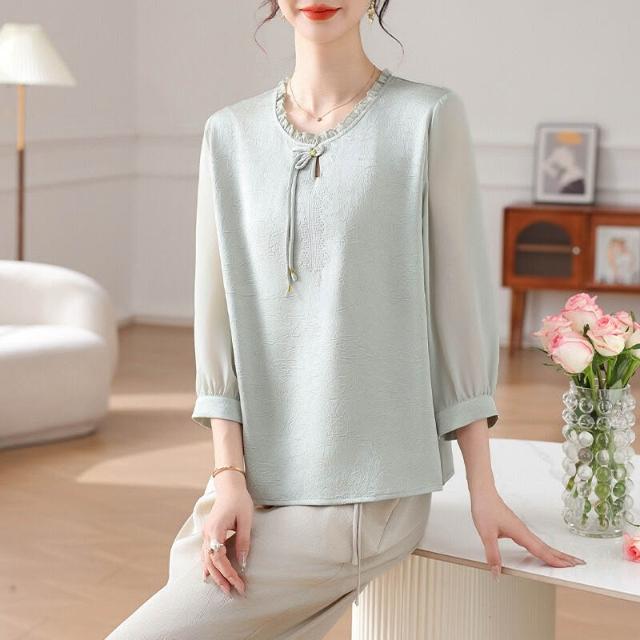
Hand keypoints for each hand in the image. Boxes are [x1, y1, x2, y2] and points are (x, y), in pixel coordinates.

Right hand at [201, 471, 253, 594]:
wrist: (230, 487)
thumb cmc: (240, 501)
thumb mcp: (246, 520)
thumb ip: (243, 540)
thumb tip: (243, 562)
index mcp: (216, 529)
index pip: (219, 557)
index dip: (228, 572)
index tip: (239, 582)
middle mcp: (207, 534)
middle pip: (211, 562)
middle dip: (222, 578)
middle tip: (233, 591)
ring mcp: (206, 534)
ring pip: (206, 560)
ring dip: (215, 575)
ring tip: (224, 588)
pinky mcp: (208, 533)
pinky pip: (205, 554)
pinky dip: (208, 566)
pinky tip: (208, 576)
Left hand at [470, 487, 586, 578]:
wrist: (482, 493)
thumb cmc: (485, 509)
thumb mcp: (486, 534)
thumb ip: (492, 554)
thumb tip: (497, 573)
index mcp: (520, 532)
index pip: (540, 550)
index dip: (555, 560)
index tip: (570, 567)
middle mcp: (524, 530)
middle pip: (547, 547)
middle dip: (563, 556)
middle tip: (580, 563)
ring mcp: (521, 528)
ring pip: (541, 544)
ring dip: (555, 552)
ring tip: (567, 560)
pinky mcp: (516, 527)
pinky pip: (534, 541)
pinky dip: (543, 548)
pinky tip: (542, 551)